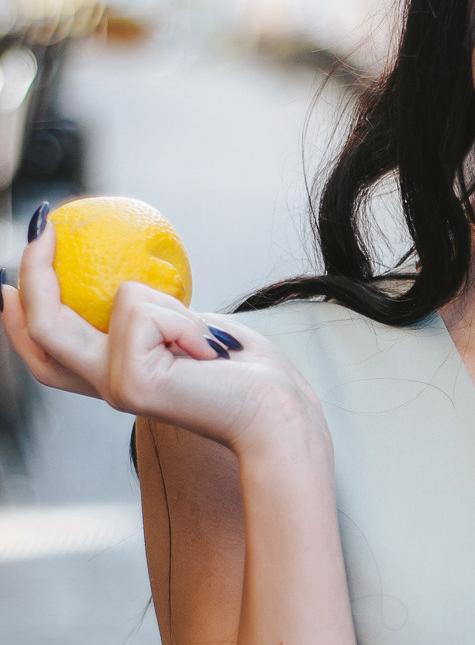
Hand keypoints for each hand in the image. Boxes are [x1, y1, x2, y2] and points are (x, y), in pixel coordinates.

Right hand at [2, 215, 323, 455]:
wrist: (277, 416)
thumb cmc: (248, 373)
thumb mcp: (192, 331)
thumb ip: (157, 316)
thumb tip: (131, 273)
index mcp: (115, 378)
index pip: (49, 352)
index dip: (19, 319)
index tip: (7, 280)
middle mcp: (106, 387)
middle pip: (44, 328)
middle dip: (34, 275)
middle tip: (44, 228)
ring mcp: (114, 387)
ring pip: (120, 300)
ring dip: (173, 304)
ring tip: (204, 339)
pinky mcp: (131, 383)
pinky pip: (147, 309)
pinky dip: (186, 318)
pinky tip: (209, 352)